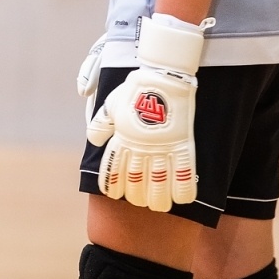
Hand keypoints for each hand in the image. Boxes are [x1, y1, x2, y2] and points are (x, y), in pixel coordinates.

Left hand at [86, 13, 208, 212]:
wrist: (163, 73)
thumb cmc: (136, 87)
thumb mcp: (112, 103)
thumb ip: (102, 123)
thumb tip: (93, 141)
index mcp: (122, 138)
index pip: (112, 170)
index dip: (112, 185)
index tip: (114, 193)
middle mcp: (141, 147)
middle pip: (136, 183)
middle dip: (136, 196)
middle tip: (140, 199)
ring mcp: (163, 147)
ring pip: (159, 185)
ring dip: (158, 200)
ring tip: (158, 205)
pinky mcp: (183, 144)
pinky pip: (184, 173)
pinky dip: (183, 189)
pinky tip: (181, 199)